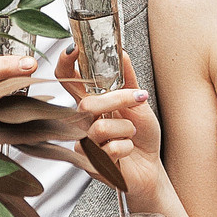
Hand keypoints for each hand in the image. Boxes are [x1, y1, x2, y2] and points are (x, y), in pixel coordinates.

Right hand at [59, 49, 165, 191]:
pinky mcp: (91, 164)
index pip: (69, 81)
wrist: (150, 167)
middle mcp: (82, 122)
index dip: (66, 64)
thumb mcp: (139, 103)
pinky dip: (127, 147)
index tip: (75, 48)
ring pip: (99, 127)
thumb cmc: (142, 136)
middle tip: (137, 99)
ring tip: (130, 134)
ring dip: (126, 129)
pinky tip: (127, 151)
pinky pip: (109, 149)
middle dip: (117, 100)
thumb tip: (122, 52)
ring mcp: (84, 143)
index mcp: (90, 104)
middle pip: (86, 103)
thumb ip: (128, 79)